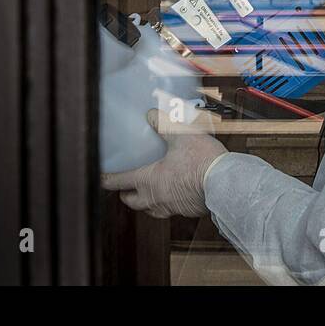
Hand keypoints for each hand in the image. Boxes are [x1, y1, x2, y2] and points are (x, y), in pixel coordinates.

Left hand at [101, 108, 226, 217]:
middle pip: (130, 201)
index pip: (117, 182)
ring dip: (145, 201)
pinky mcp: (187, 211)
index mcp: (148, 180)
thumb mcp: (181, 136)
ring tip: (150, 190)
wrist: (225, 183)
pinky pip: (170, 210)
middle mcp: (155, 198)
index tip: (100, 176)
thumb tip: (151, 114)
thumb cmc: (201, 161)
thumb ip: (163, 125)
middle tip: (126, 184)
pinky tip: (175, 193)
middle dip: (125, 193)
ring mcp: (171, 207)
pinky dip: (167, 203)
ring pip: (149, 209)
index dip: (105, 178)